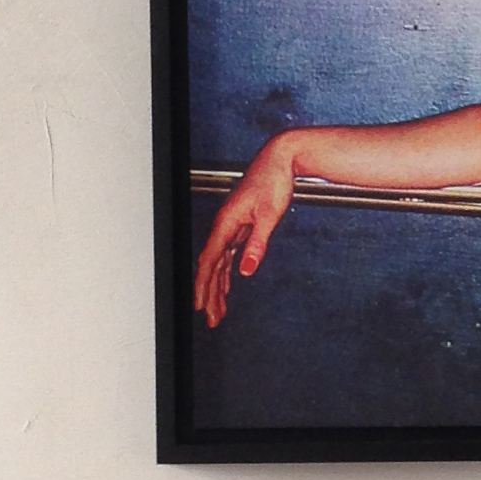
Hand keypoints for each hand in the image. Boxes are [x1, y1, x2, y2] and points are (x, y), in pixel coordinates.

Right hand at [194, 138, 297, 326]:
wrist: (280, 160)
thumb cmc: (273, 181)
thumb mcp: (269, 215)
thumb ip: (257, 244)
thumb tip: (246, 269)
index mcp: (226, 223)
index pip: (208, 261)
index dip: (202, 285)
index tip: (200, 305)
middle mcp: (225, 226)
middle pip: (211, 267)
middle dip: (210, 295)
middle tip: (211, 319)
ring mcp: (232, 227)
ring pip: (219, 264)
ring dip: (217, 288)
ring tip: (218, 312)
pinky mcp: (241, 227)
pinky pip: (228, 256)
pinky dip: (226, 275)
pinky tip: (227, 288)